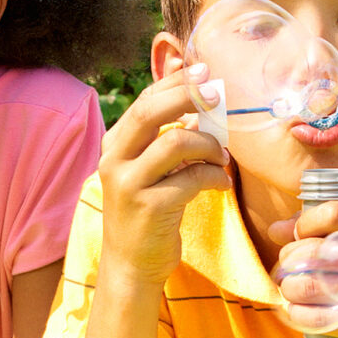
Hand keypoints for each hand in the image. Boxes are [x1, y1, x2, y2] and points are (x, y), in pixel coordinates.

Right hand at [97, 68, 228, 285]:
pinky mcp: (150, 207)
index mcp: (114, 146)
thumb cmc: (147, 213)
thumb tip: (198, 97)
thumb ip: (164, 137)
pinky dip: (215, 176)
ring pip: (177, 142)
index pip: (144, 101)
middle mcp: (115, 161)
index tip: (203, 72)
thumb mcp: (148, 170)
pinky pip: (193, 178)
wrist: (131, 265)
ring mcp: (129, 184)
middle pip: (151, 112)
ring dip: (210, 145)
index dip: (174, 83)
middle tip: (217, 95)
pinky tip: (221, 183)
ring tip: (222, 158)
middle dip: (188, 96)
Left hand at [263, 194, 337, 337]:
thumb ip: (315, 228)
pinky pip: (318, 318)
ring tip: (289, 289)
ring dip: (289, 288)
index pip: (332, 212)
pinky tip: (296, 311)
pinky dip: (298, 314)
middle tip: (286, 269)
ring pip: (310, 285)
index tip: (298, 236)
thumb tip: (276, 230)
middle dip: (289, 260)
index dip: (305, 224)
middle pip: (315, 251)